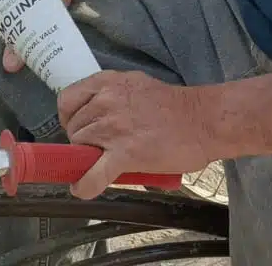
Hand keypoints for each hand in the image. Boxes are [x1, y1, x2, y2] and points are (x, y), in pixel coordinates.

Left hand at [58, 72, 212, 198]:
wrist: (203, 121)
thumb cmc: (176, 106)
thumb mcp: (136, 86)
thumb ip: (114, 96)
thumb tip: (99, 114)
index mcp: (108, 82)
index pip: (68, 100)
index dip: (69, 118)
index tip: (79, 127)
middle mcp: (105, 101)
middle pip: (74, 127)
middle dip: (81, 141)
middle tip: (98, 149)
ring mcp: (113, 128)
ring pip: (80, 149)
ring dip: (86, 160)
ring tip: (101, 164)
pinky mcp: (125, 154)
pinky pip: (93, 175)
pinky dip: (85, 186)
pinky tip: (82, 189)